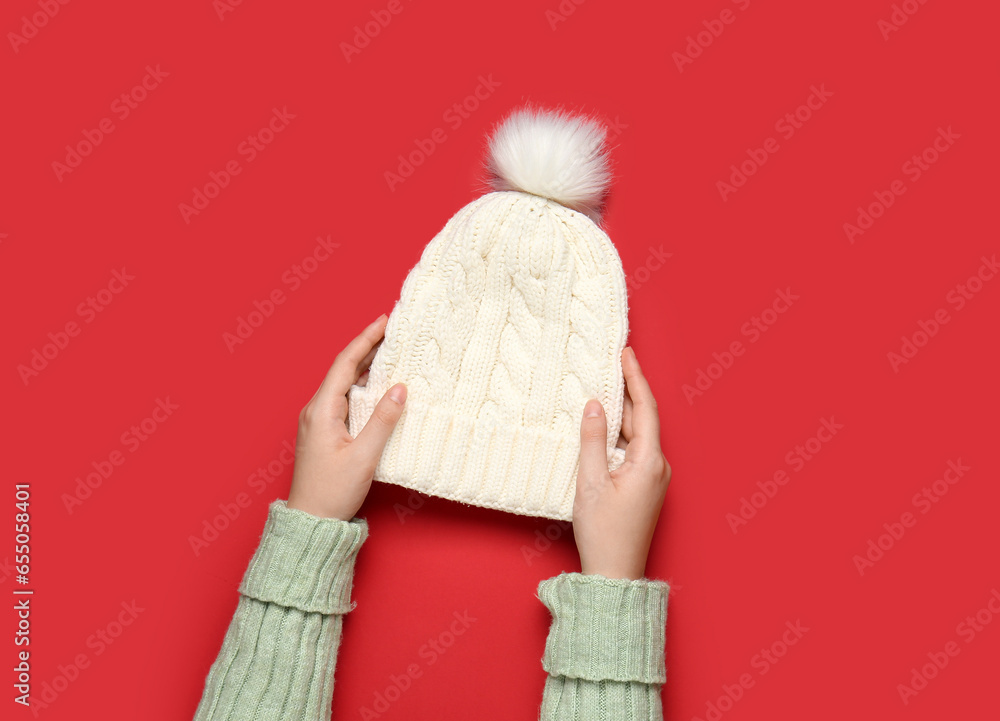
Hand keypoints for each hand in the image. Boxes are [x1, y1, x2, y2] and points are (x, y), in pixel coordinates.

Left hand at [287, 314, 406, 519]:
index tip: (384, 321)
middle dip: (369, 348)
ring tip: (392, 353)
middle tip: (394, 332)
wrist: (311, 521)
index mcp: (322, 410)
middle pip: (345, 369)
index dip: (366, 339)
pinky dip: (364, 388)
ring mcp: (319, 421)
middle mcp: (316, 410)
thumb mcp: (364, 456)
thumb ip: (383, 420)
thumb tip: (400, 388)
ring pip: (345, 384)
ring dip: (367, 368)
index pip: (345, 363)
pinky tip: (380, 388)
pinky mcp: (325, 432)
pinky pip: (345, 400)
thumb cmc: (333, 492)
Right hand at [573, 346, 669, 579]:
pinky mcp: (644, 486)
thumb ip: (592, 440)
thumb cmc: (603, 533)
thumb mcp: (590, 482)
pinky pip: (634, 449)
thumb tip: (595, 405)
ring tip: (604, 386)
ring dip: (622, 411)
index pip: (646, 408)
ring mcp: (653, 478)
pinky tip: (604, 424)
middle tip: (611, 362)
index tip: (626, 353)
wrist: (615, 573)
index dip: (635, 377)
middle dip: (628, 390)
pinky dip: (620, 432)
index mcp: (649, 462)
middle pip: (643, 418)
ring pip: (638, 434)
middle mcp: (658, 467)